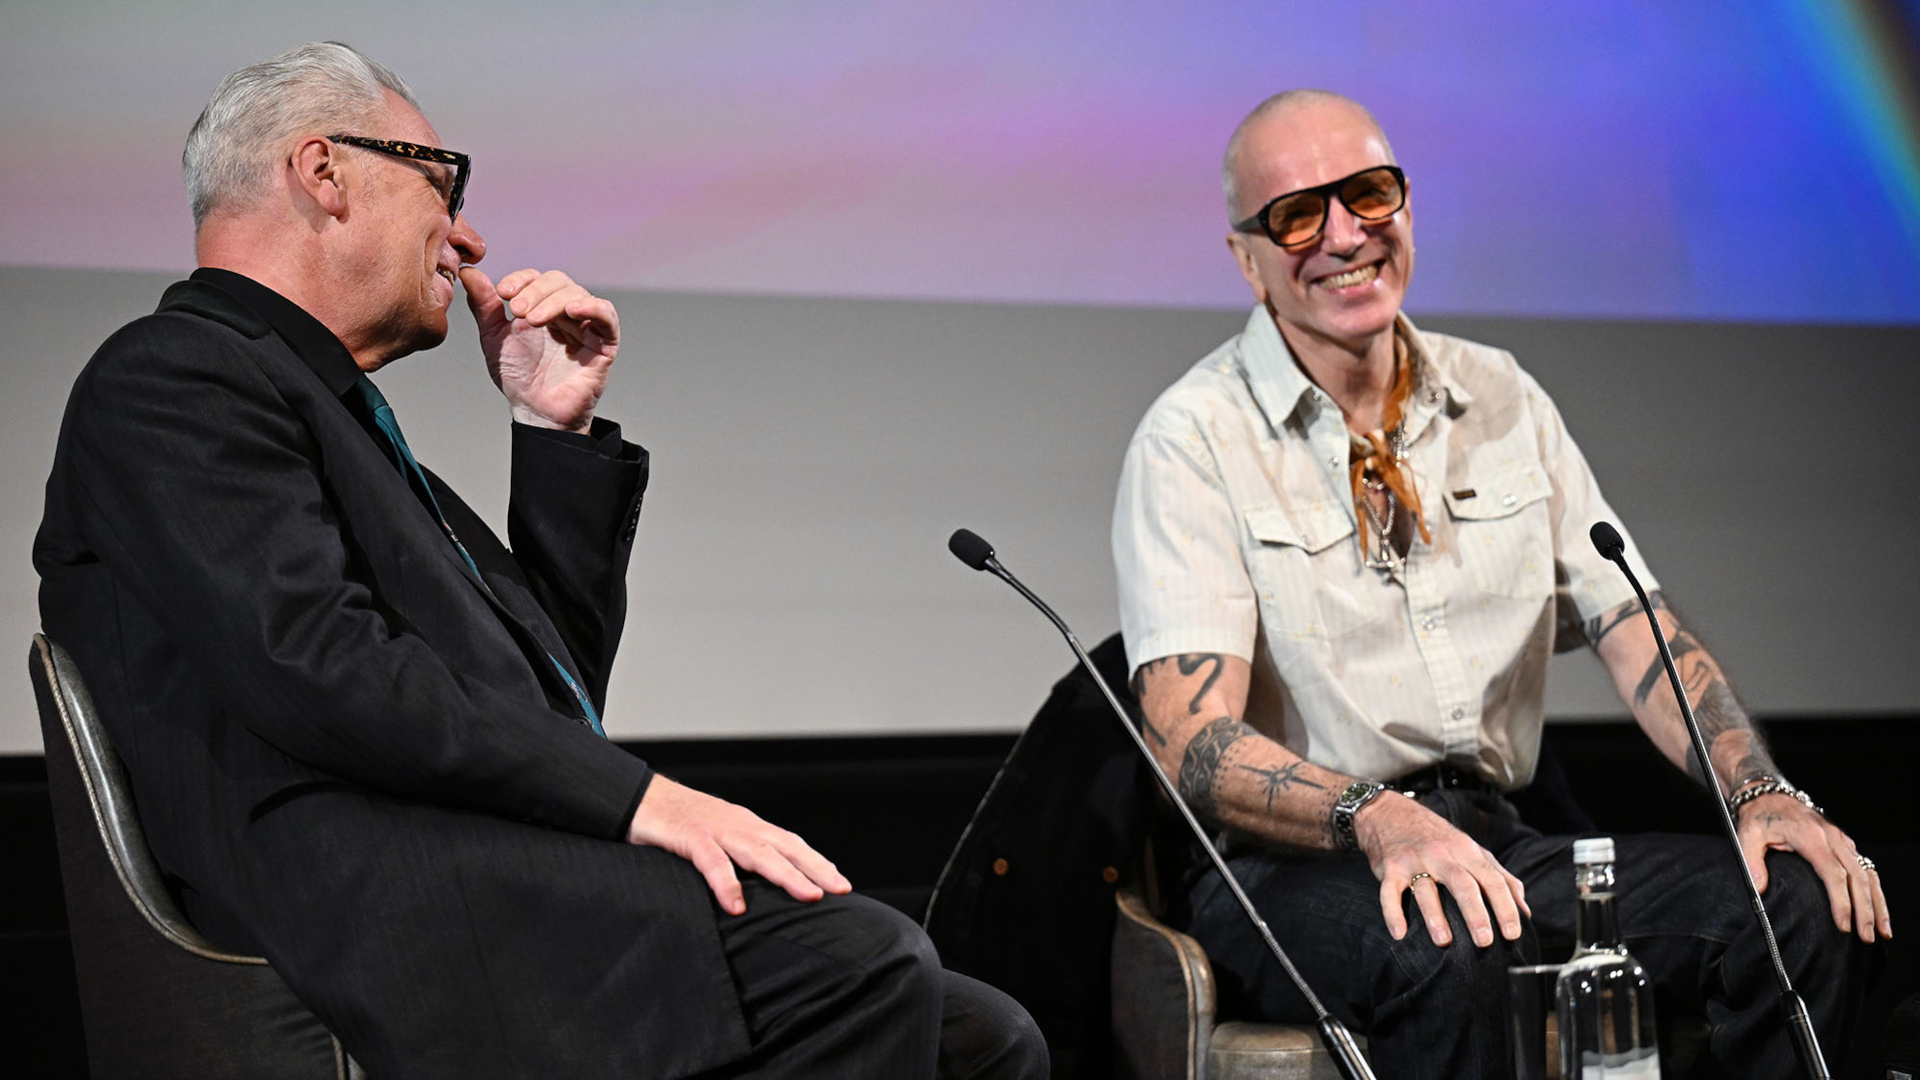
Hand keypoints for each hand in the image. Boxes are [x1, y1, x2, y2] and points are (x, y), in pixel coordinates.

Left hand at [460, 266, 618, 432]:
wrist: (535, 411)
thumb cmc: (518, 378)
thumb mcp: (493, 337)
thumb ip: (483, 305)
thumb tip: (468, 273)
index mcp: (541, 307)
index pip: (537, 277)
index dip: (521, 279)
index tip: (502, 293)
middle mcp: (565, 313)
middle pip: (559, 281)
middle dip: (535, 291)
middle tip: (517, 310)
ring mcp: (586, 327)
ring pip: (578, 295)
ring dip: (553, 301)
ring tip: (533, 320)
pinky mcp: (605, 344)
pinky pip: (607, 316)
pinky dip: (592, 307)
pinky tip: (572, 311)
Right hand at [627, 776, 851, 914]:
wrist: (641, 798)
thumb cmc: (681, 824)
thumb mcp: (719, 840)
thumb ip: (740, 859)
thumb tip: (763, 890)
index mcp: (749, 827)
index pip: (792, 844)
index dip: (817, 863)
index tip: (841, 885)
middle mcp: (740, 826)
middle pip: (786, 847)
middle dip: (816, 869)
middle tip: (840, 890)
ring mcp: (717, 830)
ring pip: (759, 853)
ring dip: (786, 875)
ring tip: (809, 895)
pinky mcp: (690, 837)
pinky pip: (712, 862)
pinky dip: (726, 883)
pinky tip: (736, 906)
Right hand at [1354, 793, 1529, 947]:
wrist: (1390, 813)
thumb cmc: (1437, 837)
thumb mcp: (1471, 849)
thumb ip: (1500, 877)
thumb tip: (1525, 911)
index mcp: (1466, 851)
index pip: (1492, 879)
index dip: (1505, 906)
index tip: (1513, 933)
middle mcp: (1442, 854)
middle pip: (1462, 883)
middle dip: (1475, 913)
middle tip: (1484, 941)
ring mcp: (1414, 860)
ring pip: (1426, 889)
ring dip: (1434, 916)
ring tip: (1444, 942)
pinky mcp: (1390, 868)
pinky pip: (1389, 892)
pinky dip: (1392, 912)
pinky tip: (1399, 933)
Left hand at [1738, 793, 1890, 941]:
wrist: (1771, 795)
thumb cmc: (1760, 817)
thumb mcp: (1747, 834)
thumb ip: (1752, 861)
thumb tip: (1759, 888)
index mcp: (1812, 837)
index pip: (1833, 873)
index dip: (1841, 901)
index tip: (1844, 925)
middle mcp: (1833, 838)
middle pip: (1857, 877)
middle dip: (1865, 910)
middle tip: (1866, 937)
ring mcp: (1842, 841)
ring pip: (1868, 874)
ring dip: (1877, 904)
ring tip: (1883, 932)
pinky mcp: (1845, 845)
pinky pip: (1867, 869)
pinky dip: (1875, 891)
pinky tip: (1879, 911)